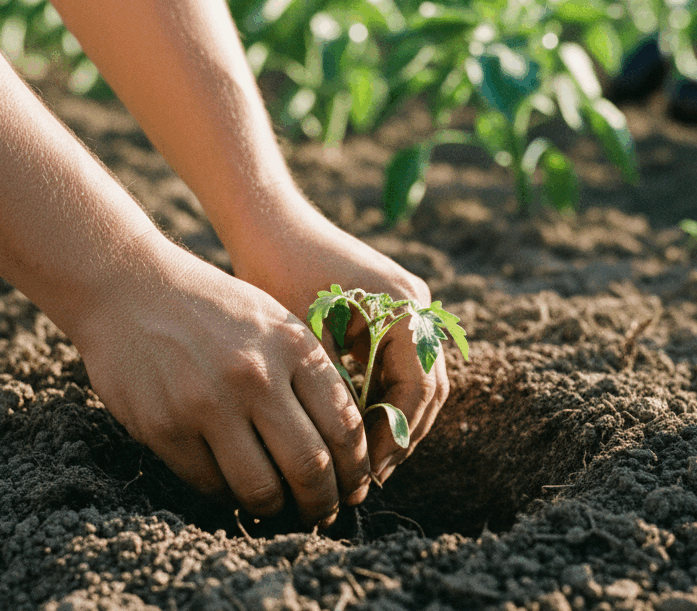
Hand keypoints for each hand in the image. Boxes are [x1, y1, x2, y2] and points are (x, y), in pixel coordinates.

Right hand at [69, 237, 369, 525]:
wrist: (131, 287)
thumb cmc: (214, 308)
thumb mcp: (276, 322)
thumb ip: (310, 373)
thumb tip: (344, 443)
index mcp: (293, 347)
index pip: (344, 427)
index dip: (355, 469)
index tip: (354, 487)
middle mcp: (255, 377)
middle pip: (309, 467)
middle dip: (323, 502)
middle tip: (324, 513)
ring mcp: (207, 404)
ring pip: (260, 488)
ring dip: (276, 509)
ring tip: (279, 506)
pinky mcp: (165, 427)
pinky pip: (209, 484)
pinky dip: (226, 495)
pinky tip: (232, 485)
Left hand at [227, 203, 449, 483]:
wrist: (267, 220)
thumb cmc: (277, 272)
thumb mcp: (306, 340)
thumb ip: (338, 391)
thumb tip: (350, 453)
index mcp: (404, 309)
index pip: (418, 390)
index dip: (396, 436)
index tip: (367, 471)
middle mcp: (418, 304)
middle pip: (428, 386)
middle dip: (402, 434)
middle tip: (369, 475)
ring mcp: (408, 303)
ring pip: (417, 376)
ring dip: (395, 417)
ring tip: (363, 457)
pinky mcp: (391, 306)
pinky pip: (401, 359)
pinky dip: (385, 392)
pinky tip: (355, 421)